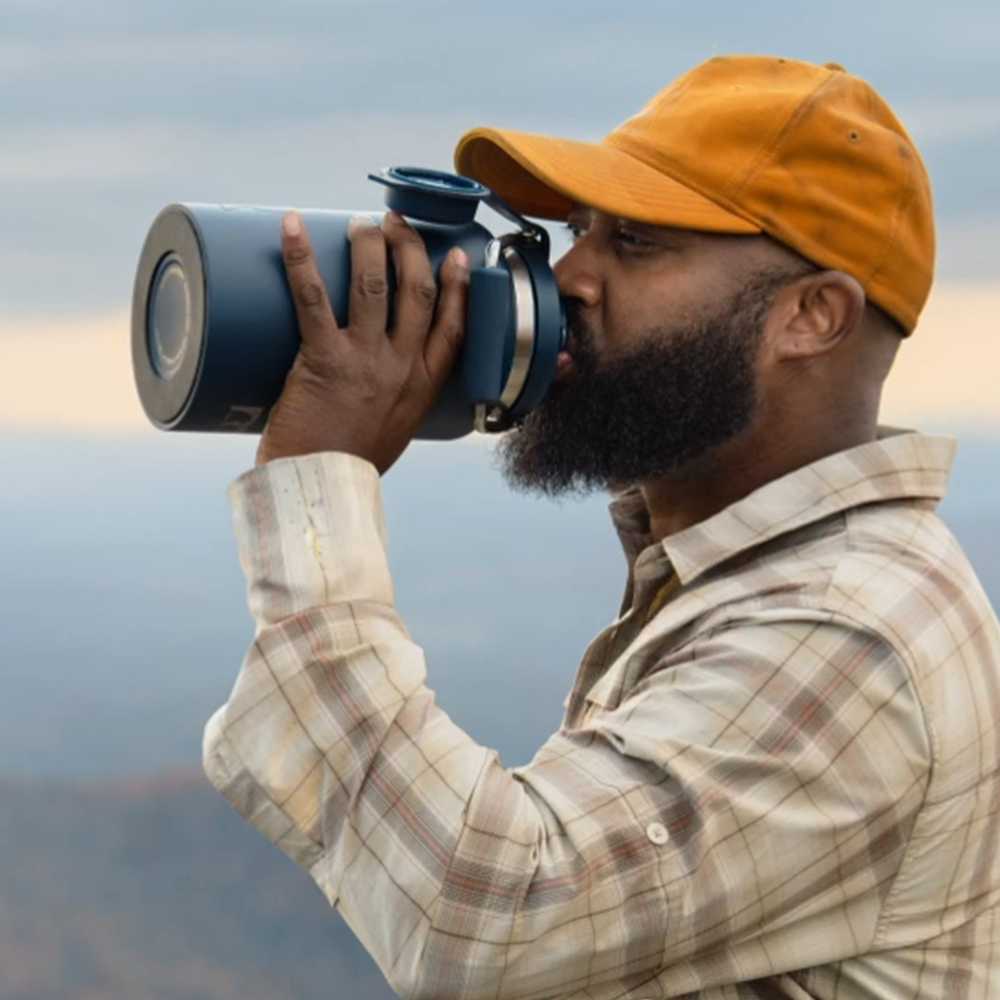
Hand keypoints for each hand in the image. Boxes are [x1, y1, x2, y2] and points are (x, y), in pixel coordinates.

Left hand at [256, 210, 469, 471]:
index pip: (455, 324)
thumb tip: (376, 377)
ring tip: (361, 223)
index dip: (458, 284)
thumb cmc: (350, 464)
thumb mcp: (394, 429)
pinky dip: (300, 255)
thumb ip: (395, 398)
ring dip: (368, 244)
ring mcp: (366, 361)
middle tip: (396, 224)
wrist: (320, 490)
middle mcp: (402, 367)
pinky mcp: (323, 359)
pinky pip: (312, 296)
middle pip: (418, 291)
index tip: (454, 256)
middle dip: (409, 248)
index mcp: (424, 386)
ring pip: (375, 284)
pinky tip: (292, 225)